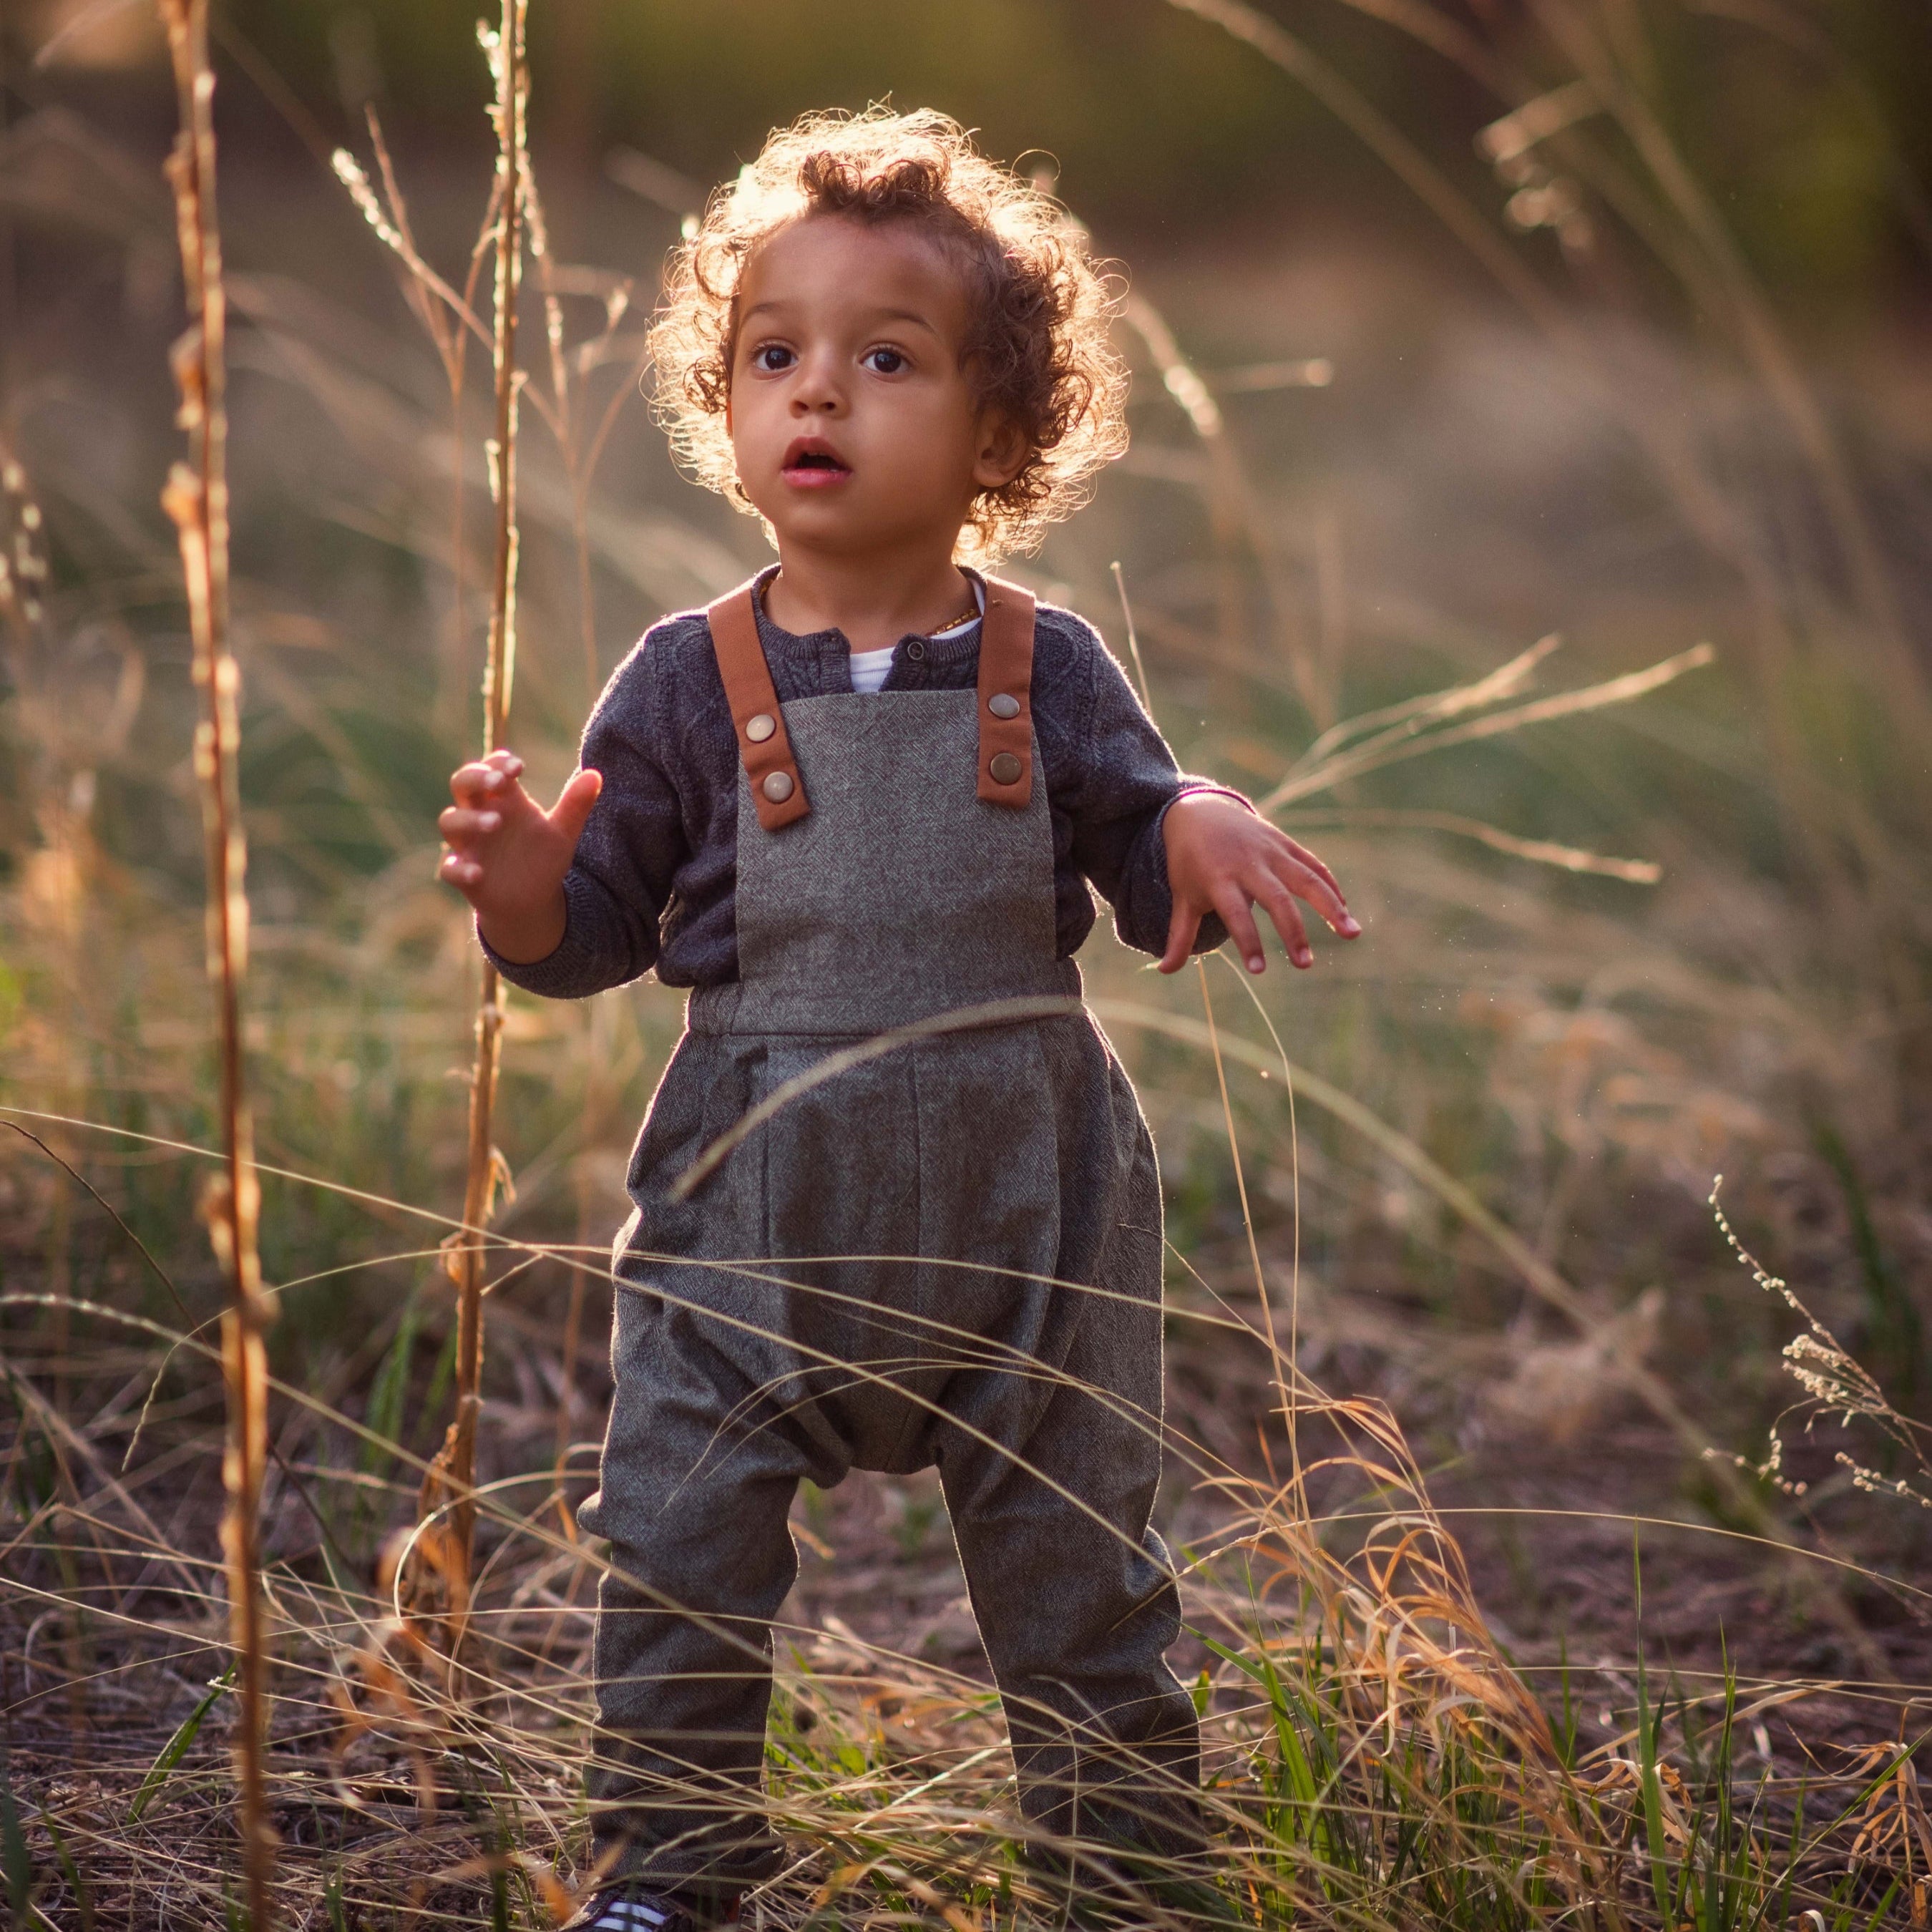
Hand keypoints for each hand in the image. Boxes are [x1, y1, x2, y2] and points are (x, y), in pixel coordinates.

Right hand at [438, 749, 602, 964]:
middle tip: (498, 781)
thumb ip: (576, 805)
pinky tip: (478, 872)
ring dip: (469, 819)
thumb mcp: (563, 832)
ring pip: (450, 821)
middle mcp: (481, 816)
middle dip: (475, 778)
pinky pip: (450, 868)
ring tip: (496, 824)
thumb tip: (595, 775)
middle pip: (462, 784)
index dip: (499, 763)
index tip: (518, 767)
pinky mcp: (463, 874)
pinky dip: (459, 868)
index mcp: (504, 801)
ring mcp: (469, 844)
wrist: (532, 900)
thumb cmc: (542, 858)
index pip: (492, 769)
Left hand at [1160, 791, 1359, 973]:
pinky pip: (1314, 865)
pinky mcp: (1286, 843)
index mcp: (1219, 879)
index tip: (1259, 971)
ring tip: (1353, 933)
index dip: (1247, 941)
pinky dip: (1331, 887)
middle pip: (1277, 899)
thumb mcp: (1182, 896)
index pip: (1236, 914)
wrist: (1198, 811)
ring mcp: (1271, 851)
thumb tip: (1163, 972)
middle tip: (1304, 964)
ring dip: (1332, 907)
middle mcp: (1248, 864)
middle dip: (1293, 932)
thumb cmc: (1189, 862)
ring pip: (1307, 879)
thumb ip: (1179, 936)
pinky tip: (1345, 911)